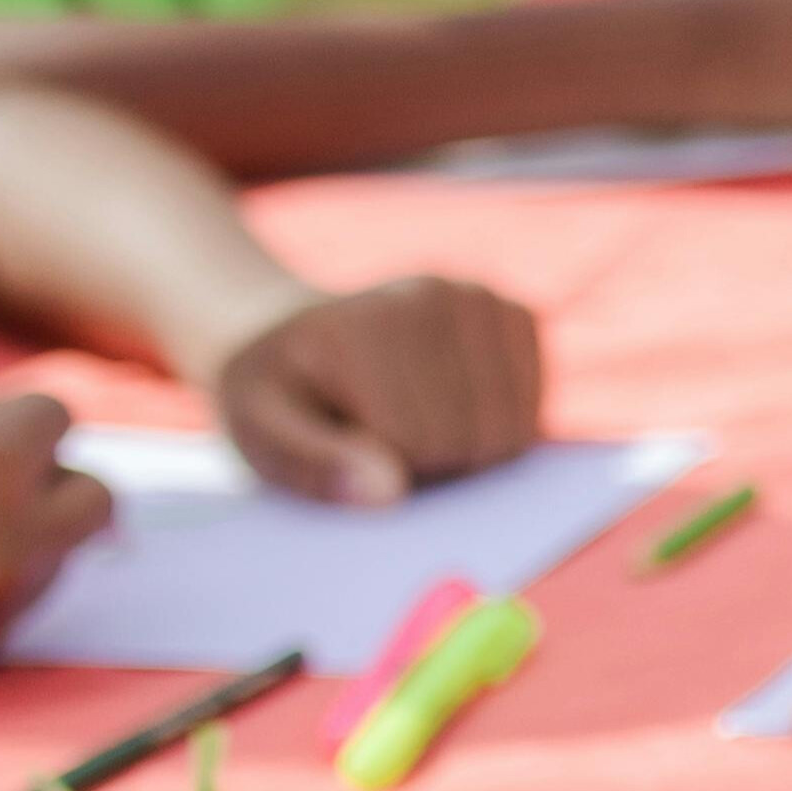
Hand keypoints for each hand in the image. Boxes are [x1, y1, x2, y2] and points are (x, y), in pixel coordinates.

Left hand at [199, 276, 548, 507]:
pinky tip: (451, 406)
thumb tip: (389, 493)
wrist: (301, 335)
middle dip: (431, 463)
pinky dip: (497, 426)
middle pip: (473, 439)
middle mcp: (436, 297)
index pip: (420, 444)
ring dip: (466, 450)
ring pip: (511, 432)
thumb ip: (312, 464)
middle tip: (380, 440)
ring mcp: (482, 301)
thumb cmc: (279, 394)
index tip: (347, 446)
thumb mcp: (260, 432)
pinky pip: (532, 410)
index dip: (385, 472)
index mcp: (367, 326)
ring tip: (413, 423)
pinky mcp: (514, 314)